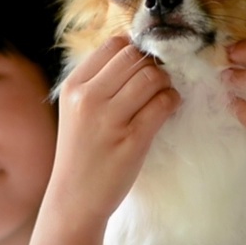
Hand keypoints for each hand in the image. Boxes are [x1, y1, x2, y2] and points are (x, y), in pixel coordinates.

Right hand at [49, 36, 179, 221]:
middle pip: (134, 58)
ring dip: (165, 83)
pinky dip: (172, 101)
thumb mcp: (75, 111)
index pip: (113, 45)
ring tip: (161, 97)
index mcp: (73, 87)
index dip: (134, 51)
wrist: (74, 199)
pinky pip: (163, 103)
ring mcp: (110, 119)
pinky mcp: (132, 140)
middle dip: (152, 66)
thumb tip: (136, 55)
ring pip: (152, 77)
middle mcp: (88, 99)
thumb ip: (98, 83)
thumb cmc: (80, 153)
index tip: (141, 67)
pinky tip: (167, 110)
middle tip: (156, 83)